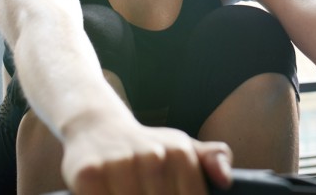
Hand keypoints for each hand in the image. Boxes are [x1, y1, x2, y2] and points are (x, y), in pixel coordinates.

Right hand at [61, 114, 232, 194]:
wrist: (95, 127)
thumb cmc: (147, 148)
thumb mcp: (182, 148)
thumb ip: (212, 160)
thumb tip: (225, 181)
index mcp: (180, 154)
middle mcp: (154, 157)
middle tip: (150, 194)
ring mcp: (121, 165)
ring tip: (135, 193)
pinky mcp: (89, 174)